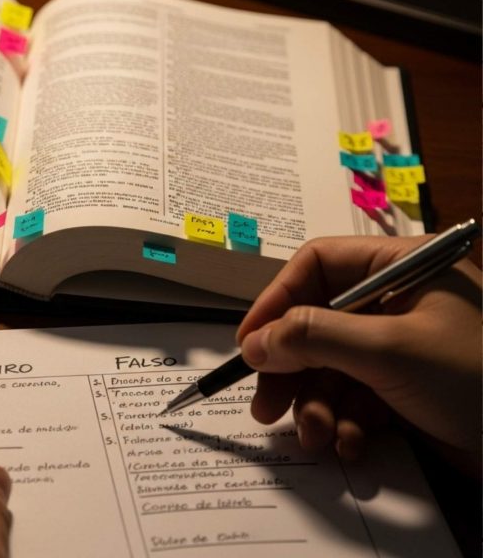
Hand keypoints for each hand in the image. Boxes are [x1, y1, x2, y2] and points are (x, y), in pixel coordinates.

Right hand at [237, 235, 481, 469]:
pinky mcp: (407, 388)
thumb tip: (255, 342)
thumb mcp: (389, 351)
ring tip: (319, 438)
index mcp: (402, 267)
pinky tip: (354, 444)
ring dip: (317, 406)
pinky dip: (346, 422)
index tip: (249, 344)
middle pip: (316, 322)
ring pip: (330, 367)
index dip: (276, 302)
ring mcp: (402, 346)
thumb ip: (314, 338)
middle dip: (292, 370)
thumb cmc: (475, 379)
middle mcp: (398, 300)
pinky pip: (355, 396)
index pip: (318, 265)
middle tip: (266, 408)